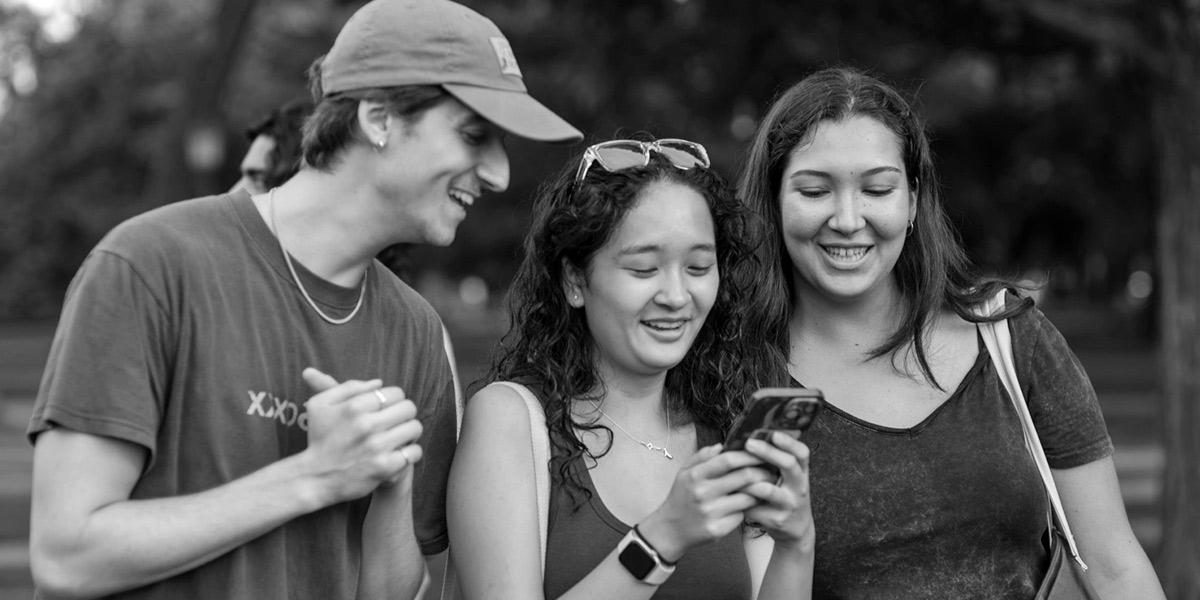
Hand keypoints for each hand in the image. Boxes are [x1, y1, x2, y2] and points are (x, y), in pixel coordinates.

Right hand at [300, 367, 422, 503]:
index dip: (394, 400)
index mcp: (354, 406)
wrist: (314, 478)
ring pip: (415, 428)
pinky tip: (399, 454)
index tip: (386, 409)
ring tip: (398, 437)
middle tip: (394, 423)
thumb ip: (348, 387)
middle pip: (409, 408)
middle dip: (404, 414)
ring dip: (409, 432)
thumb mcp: (320, 404)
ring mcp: (377, 447)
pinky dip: (410, 452)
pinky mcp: (385, 467)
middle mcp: (366, 424)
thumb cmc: (319, 439)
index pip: (395, 392)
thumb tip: (379, 382)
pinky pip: (414, 452)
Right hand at [638, 444, 773, 561]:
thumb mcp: (684, 473)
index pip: (728, 460)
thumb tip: (722, 445)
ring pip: (747, 498)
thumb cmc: (681, 498)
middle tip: (772, 470)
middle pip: (743, 477)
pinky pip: (742, 515)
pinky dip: (747, 509)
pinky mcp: (718, 530)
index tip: (761, 453)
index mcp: (695, 476)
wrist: (670, 530)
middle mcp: (702, 493)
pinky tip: (750, 505)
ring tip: (766, 486)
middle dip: (762, 471)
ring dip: (760, 491)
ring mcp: (711, 513)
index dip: (748, 455)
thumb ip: (701, 456)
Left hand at [740, 432, 813, 548]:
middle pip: (788, 465)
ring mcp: (789, 504)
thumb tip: (755, 435)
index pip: (802, 453)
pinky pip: (755, 506)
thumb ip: (777, 460)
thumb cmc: (785, 495)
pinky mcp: (777, 520)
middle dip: (767, 452)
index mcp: (802, 472)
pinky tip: (732, 493)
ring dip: (749, 479)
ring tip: (734, 472)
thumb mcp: (789, 477)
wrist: (796, 528)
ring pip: (768, 489)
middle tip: (749, 443)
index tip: (773, 433)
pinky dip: (742, 499)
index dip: (789, 442)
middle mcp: (799, 487)